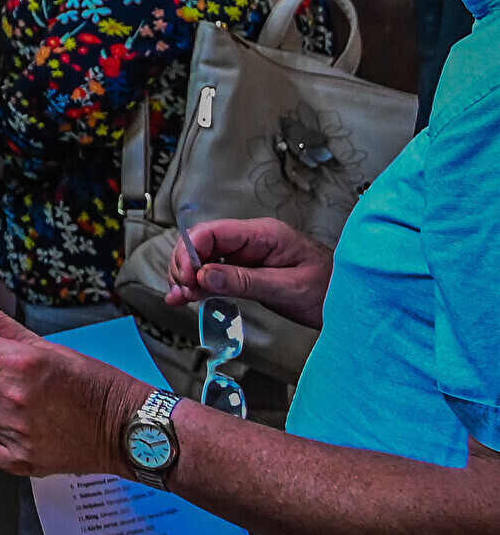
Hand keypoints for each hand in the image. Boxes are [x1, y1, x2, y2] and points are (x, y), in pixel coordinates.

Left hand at [0, 287, 145, 477]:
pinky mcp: (22, 460)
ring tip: (22, 405)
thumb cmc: (95, 384)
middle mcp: (12, 396)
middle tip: (7, 380)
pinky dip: (1, 440)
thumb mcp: (49, 345)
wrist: (129, 428)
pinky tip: (25, 430)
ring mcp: (16, 431)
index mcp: (19, 363)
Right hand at [167, 216, 333, 328]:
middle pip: (202, 242)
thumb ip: (244, 281)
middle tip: (184, 290)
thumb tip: (204, 275)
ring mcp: (249, 255)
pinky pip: (215, 273)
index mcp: (264, 234)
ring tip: (180, 296)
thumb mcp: (287, 288)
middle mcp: (252, 240)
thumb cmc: (330, 290)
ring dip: (187, 276)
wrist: (354, 302)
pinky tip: (185, 296)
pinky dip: (198, 284)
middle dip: (185, 264)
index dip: (192, 251)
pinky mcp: (247, 271)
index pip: (213, 232)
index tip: (187, 277)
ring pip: (204, 258)